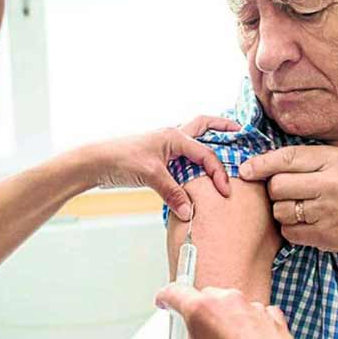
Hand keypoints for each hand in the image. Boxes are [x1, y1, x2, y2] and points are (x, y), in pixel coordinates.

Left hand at [92, 115, 239, 220]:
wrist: (96, 163)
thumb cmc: (120, 160)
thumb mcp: (151, 176)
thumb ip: (172, 193)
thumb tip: (189, 212)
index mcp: (174, 137)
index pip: (206, 154)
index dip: (218, 173)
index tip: (225, 191)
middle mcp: (172, 137)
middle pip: (204, 126)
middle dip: (223, 127)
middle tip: (240, 131)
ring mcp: (165, 147)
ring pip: (194, 139)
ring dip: (210, 141)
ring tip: (227, 146)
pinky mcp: (159, 159)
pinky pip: (184, 156)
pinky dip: (195, 160)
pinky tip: (201, 170)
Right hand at [152, 284, 318, 338]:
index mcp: (201, 308)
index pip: (175, 292)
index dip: (165, 297)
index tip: (164, 301)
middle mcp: (227, 300)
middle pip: (206, 296)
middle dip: (199, 311)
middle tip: (197, 332)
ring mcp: (252, 307)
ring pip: (234, 304)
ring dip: (228, 317)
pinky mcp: (274, 318)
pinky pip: (260, 314)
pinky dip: (254, 324)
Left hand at [238, 145, 337, 253]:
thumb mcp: (336, 162)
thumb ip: (303, 160)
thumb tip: (258, 163)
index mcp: (333, 161)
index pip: (287, 158)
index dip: (261, 164)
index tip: (245, 170)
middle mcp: (331, 185)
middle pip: (277, 186)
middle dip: (276, 190)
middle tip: (290, 192)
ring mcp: (327, 212)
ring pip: (279, 210)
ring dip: (283, 210)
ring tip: (302, 208)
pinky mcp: (323, 236)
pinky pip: (288, 231)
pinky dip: (291, 229)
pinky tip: (307, 223)